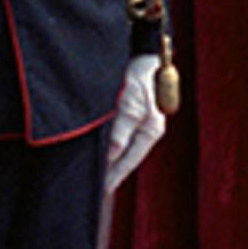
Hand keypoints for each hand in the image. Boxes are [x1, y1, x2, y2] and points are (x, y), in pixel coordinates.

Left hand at [103, 55, 167, 191]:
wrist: (143, 58)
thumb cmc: (138, 78)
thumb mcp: (129, 104)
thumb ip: (120, 130)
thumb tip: (111, 156)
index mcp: (150, 131)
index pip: (129, 161)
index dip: (115, 175)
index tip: (103, 190)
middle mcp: (147, 131)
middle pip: (128, 159)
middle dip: (113, 173)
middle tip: (97, 189)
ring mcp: (141, 124)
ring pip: (124, 150)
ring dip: (111, 162)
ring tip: (98, 176)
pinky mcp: (133, 117)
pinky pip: (122, 139)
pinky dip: (112, 149)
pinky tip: (104, 155)